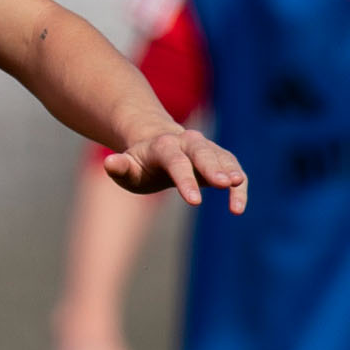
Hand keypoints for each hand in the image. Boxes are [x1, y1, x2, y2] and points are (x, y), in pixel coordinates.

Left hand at [103, 126, 246, 212]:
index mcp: (164, 146)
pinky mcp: (220, 158)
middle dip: (214, 167)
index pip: (176, 162)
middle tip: (224, 184)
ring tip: (237, 187)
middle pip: (203, 153)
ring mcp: (207, 149)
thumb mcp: (127, 168)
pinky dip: (239, 185)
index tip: (195, 202)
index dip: (186, 180)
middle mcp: (188, 142)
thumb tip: (109, 162)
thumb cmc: (141, 164)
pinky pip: (234, 169)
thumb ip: (120, 167)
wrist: (158, 144)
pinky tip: (237, 207)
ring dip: (231, 172)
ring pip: (223, 158)